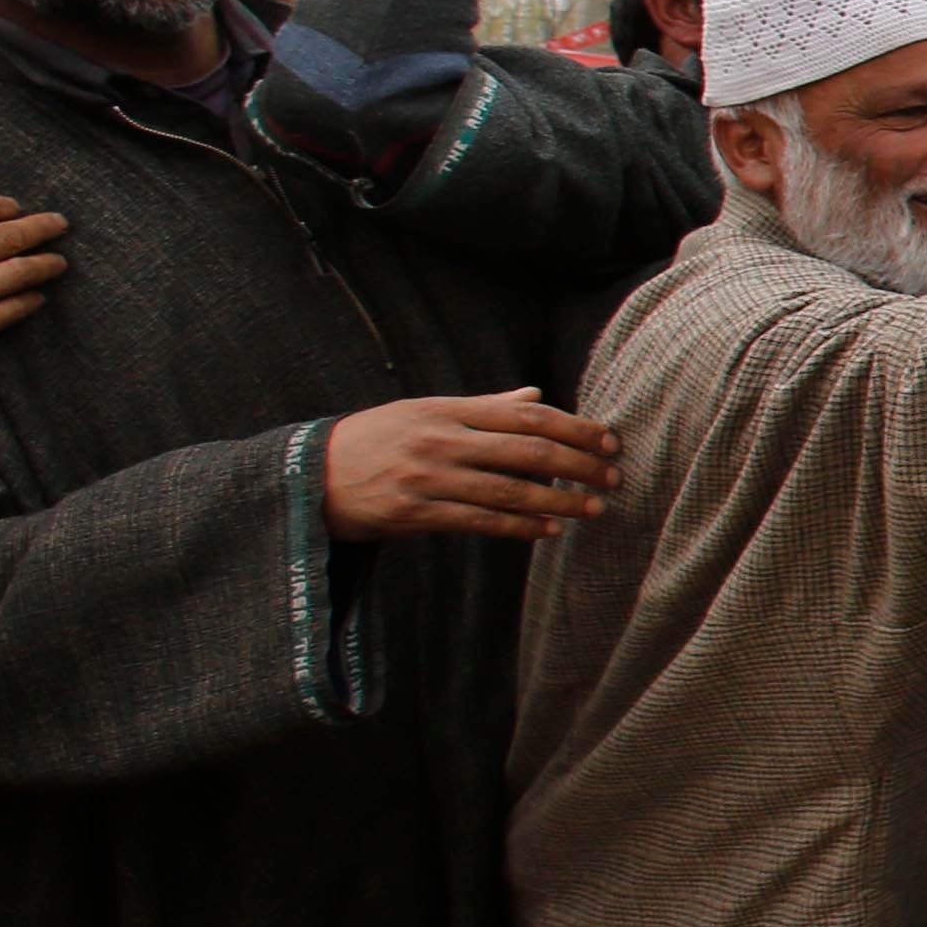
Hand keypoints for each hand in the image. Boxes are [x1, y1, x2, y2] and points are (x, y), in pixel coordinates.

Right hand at [320, 387, 616, 541]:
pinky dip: (520, 528)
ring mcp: (428, 478)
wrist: (311, 475)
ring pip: (510, 491)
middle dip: (579, 464)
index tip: (608, 439)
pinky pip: (480, 523)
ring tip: (595, 508)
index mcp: (446, 410)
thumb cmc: (377, 440)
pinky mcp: (416, 514)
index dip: (574, 427)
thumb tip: (536, 396)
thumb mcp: (425, 411)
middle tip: (615, 476)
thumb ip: (483, 406)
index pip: (526, 415)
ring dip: (559, 501)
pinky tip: (551, 530)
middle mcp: (441, 440)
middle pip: (527, 451)